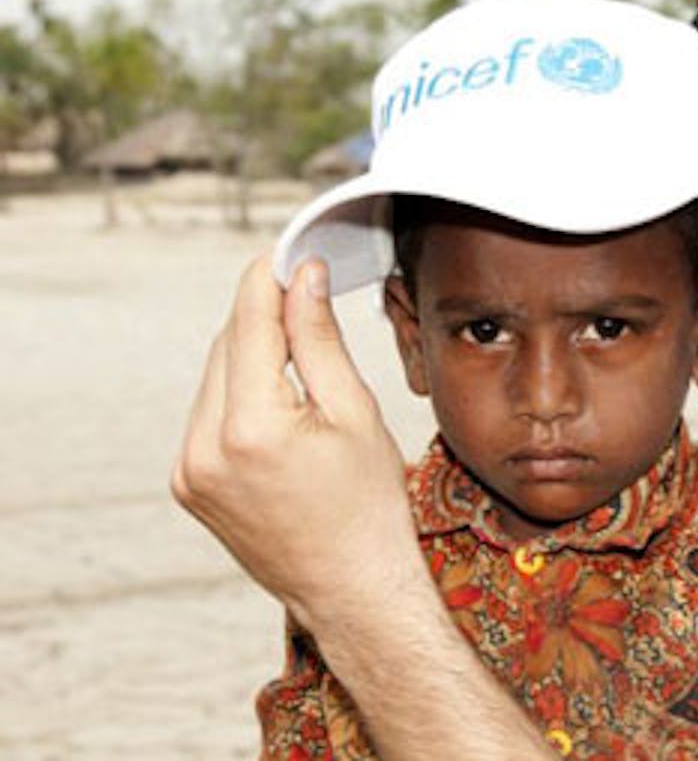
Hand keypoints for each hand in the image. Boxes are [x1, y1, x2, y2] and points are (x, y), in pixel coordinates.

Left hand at [172, 253, 424, 629]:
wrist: (352, 588)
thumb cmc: (369, 506)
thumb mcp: (355, 411)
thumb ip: (319, 338)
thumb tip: (303, 277)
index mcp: (250, 427)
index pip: (249, 323)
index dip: (267, 279)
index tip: (286, 250)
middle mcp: (203, 448)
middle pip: (227, 346)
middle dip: (263, 314)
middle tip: (304, 288)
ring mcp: (188, 471)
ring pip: (214, 377)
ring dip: (251, 353)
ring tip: (302, 353)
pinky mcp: (187, 485)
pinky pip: (208, 414)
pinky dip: (239, 394)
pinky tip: (280, 403)